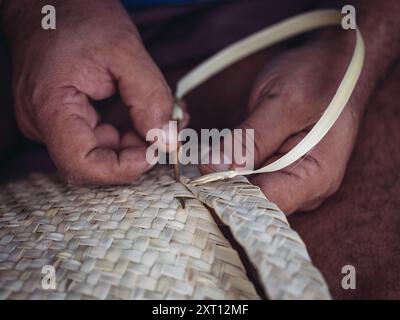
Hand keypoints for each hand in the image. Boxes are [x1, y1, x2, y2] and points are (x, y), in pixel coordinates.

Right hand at [3, 0, 173, 183]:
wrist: (51, 4)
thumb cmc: (79, 17)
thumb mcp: (124, 49)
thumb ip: (149, 97)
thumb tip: (167, 140)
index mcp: (51, 108)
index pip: (82, 165)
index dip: (122, 168)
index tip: (155, 150)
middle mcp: (46, 124)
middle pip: (97, 160)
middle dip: (138, 149)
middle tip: (169, 126)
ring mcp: (55, 123)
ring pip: (104, 149)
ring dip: (139, 137)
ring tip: (164, 112)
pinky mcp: (68, 118)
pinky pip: (102, 135)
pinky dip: (129, 128)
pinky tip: (147, 109)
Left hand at [201, 34, 364, 213]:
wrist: (335, 63)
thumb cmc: (319, 77)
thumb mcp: (283, 102)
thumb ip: (249, 139)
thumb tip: (212, 169)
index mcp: (315, 177)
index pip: (265, 204)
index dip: (230, 196)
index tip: (200, 183)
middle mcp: (306, 186)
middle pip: (256, 201)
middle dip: (223, 187)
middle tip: (194, 172)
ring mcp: (292, 177)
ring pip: (249, 189)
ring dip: (224, 176)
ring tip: (202, 162)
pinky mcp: (279, 167)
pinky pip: (250, 176)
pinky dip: (231, 167)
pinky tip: (215, 156)